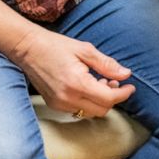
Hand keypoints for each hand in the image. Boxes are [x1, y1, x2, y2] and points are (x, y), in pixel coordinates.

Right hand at [8, 28, 134, 117]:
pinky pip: (78, 110)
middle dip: (113, 98)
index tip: (130, 86)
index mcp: (77, 83)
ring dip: (101, 101)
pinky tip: (87, 87)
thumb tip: (126, 74)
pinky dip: (88, 102)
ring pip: (91, 113)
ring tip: (100, 83)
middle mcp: (67, 98)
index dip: (123, 94)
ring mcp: (59, 104)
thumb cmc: (56, 46)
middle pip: (101, 110)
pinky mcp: (54, 105)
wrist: (27, 49)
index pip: (108, 98)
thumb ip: (107, 64)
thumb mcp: (85, 50)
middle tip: (114, 82)